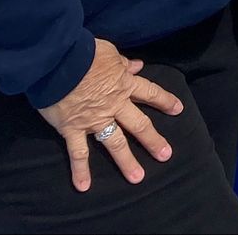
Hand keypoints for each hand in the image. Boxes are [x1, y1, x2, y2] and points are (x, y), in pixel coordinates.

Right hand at [37, 38, 183, 191]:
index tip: (178, 109)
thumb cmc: (83, 52)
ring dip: (126, 161)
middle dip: (153, 140)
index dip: (165, 100)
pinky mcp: (73, 129)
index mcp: (124, 84)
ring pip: (115, 143)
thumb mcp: (109, 52)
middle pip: (139, 124)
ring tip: (137, 178)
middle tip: (166, 155)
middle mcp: (114, 105)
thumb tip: (137, 66)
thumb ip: (122, 62)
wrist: (58, 61)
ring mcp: (94, 120)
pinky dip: (80, 170)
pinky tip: (84, 186)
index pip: (150, 93)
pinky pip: (78, 152)